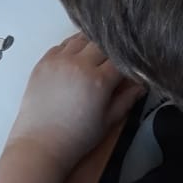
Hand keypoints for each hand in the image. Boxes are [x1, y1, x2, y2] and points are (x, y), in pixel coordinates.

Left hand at [6, 34, 143, 174]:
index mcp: (98, 80)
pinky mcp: (43, 61)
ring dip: (90, 45)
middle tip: (110, 62)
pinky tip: (74, 58)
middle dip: (109, 51)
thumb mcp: (108, 122)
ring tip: (93, 57)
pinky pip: (61, 45)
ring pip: (81, 38)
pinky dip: (71, 48)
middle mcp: (79, 64)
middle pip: (101, 43)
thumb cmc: (76, 138)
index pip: (120, 59)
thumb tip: (141, 85)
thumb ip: (126, 99)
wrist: (41, 144)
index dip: (127, 62)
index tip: (129, 66)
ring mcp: (59, 60)